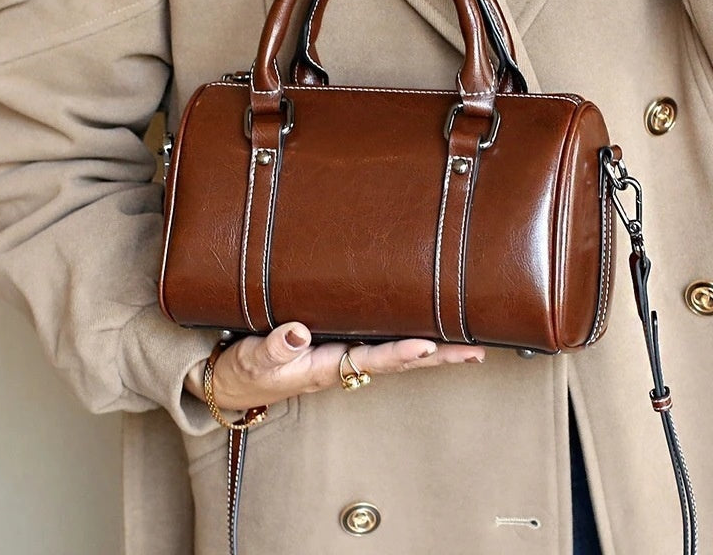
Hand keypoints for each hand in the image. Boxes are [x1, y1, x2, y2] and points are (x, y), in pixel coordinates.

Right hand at [184, 321, 485, 410]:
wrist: (236, 380)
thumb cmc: (247, 370)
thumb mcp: (253, 360)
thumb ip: (273, 347)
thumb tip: (298, 333)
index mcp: (327, 367)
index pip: (371, 360)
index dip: (400, 354)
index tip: (429, 346)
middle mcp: (344, 362)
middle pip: (400, 360)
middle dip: (439, 357)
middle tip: (476, 352)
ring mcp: (346, 354)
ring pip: (398, 352)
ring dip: (434, 350)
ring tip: (469, 344)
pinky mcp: (342, 344)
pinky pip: (383, 342)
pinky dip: (411, 339)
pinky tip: (429, 332)